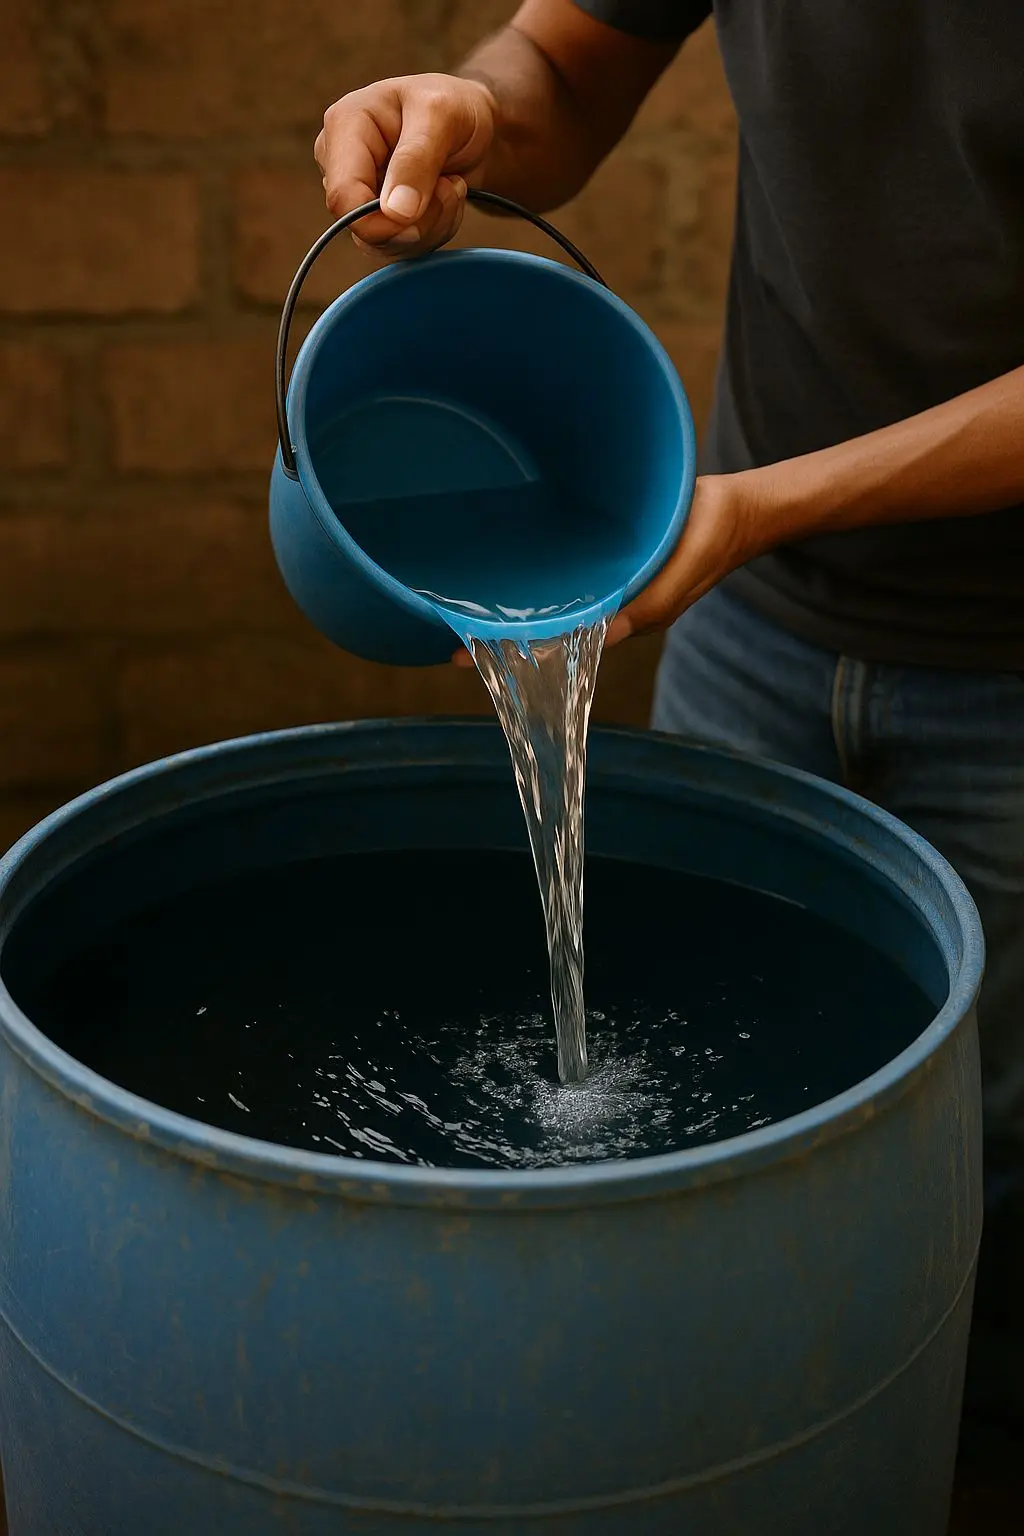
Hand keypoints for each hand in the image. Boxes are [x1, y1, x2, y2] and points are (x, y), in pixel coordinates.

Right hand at [314, 74, 496, 259]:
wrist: (477, 126)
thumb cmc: (455, 108)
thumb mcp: (442, 116)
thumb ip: (416, 160)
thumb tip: (394, 212)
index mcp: (344, 126)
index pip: (344, 197)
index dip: (383, 220)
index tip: (424, 210)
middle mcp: (341, 163)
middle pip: (365, 226)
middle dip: (419, 220)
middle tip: (452, 186)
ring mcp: (358, 193)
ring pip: (385, 243)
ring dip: (432, 226)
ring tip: (452, 187)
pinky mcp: (377, 215)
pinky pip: (400, 246)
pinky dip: (432, 232)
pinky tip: (445, 202)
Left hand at [451, 474, 762, 666]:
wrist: (736, 509)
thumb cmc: (708, 544)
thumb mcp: (673, 581)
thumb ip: (638, 611)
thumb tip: (597, 637)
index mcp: (614, 618)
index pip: (548, 643)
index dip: (506, 649)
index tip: (460, 650)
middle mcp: (601, 600)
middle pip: (538, 618)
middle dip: (497, 623)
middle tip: (445, 618)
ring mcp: (602, 575)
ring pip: (546, 591)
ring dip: (511, 594)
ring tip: (463, 593)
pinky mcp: (603, 547)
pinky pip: (561, 559)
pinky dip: (535, 562)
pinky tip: (505, 554)